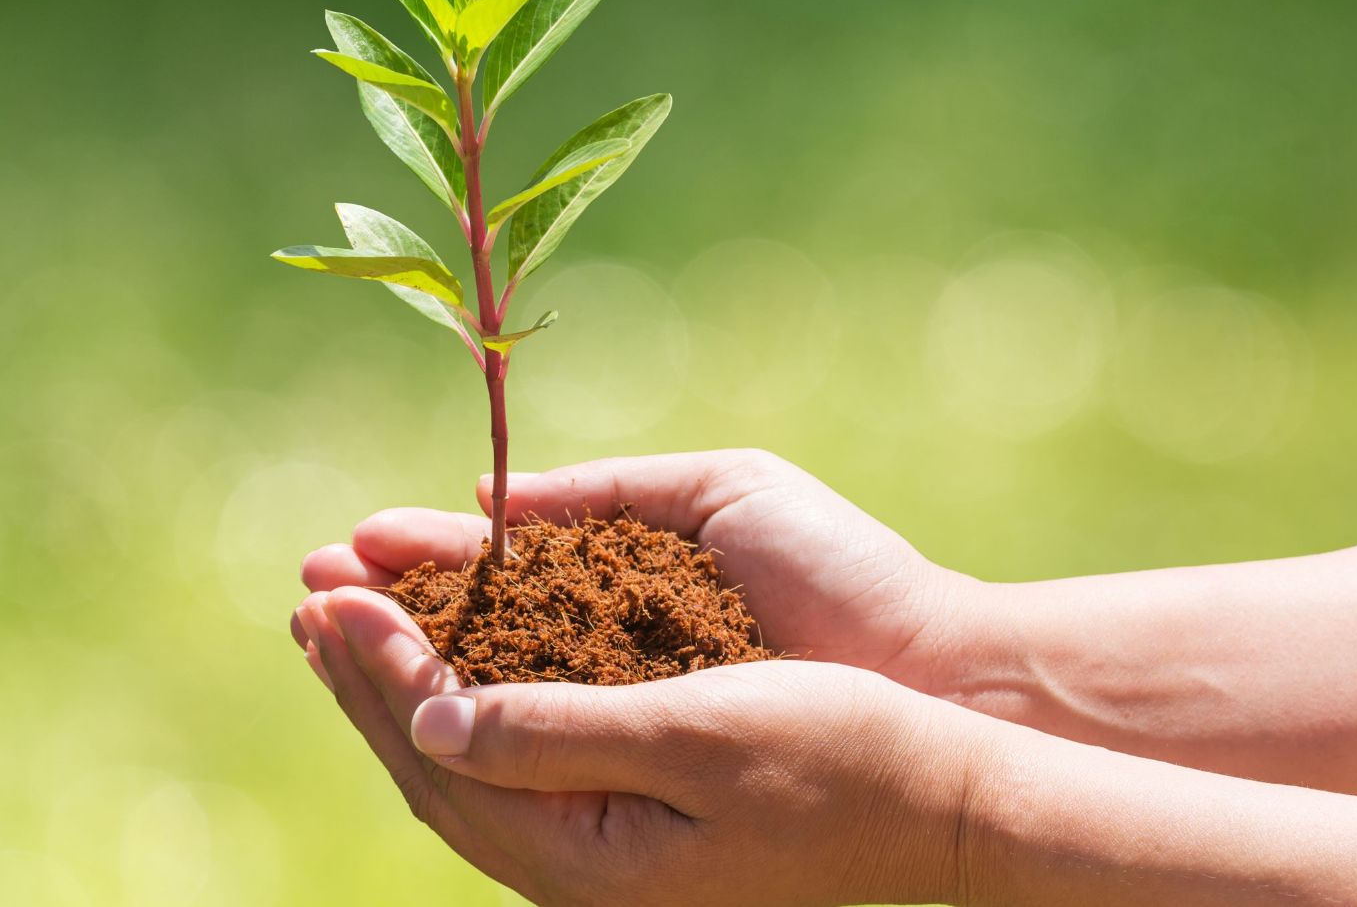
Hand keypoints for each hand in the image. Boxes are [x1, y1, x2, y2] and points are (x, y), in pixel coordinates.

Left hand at [294, 586, 970, 906]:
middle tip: (311, 596)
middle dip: (370, 674)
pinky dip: (479, 695)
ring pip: (478, 758)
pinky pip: (528, 755)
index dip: (376, 665)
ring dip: (411, 683)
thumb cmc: (843, 757)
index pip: (438, 751)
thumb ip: (557, 732)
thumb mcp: (700, 738)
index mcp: (584, 855)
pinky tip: (468, 662)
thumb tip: (429, 715)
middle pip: (438, 762)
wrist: (948, 805)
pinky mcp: (645, 817)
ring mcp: (614, 846)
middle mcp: (583, 864)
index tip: (329, 591)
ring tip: (361, 621)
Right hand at [298, 449, 981, 696]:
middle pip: (472, 644)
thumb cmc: (831, 569)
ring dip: (400, 663)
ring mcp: (622, 722)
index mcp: (620, 590)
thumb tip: (485, 498)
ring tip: (321, 621)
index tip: (348, 541)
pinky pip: (542, 746)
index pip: (498, 581)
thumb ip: (597, 497)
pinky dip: (469, 719)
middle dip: (387, 612)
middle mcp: (608, 665)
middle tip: (307, 582)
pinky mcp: (643, 770)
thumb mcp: (709, 496)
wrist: (921, 658)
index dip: (421, 564)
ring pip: (488, 699)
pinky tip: (401, 689)